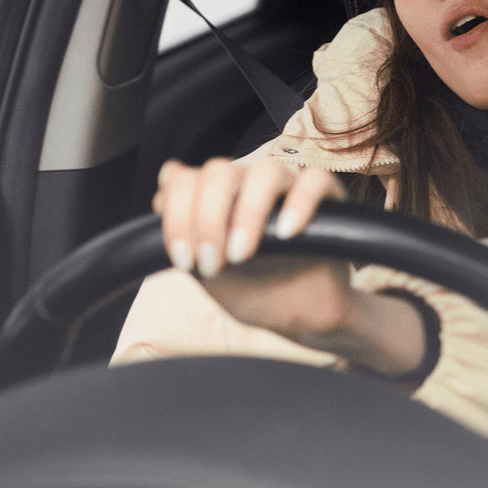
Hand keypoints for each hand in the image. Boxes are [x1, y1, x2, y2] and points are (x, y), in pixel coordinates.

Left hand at [154, 158, 425, 376]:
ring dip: (247, 213)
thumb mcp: (207, 272)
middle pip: (219, 170)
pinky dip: (299, 203)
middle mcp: (251, 183)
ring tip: (243, 253)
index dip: (177, 217)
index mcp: (220, 196)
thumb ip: (183, 237)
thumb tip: (158, 198)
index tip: (186, 262)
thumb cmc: (255, 292)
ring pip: (265, 171)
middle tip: (214, 264)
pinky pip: (315, 181)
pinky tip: (287, 233)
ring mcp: (290, 186)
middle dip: (207, 220)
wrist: (303, 317)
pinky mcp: (329, 196)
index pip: (185, 178)